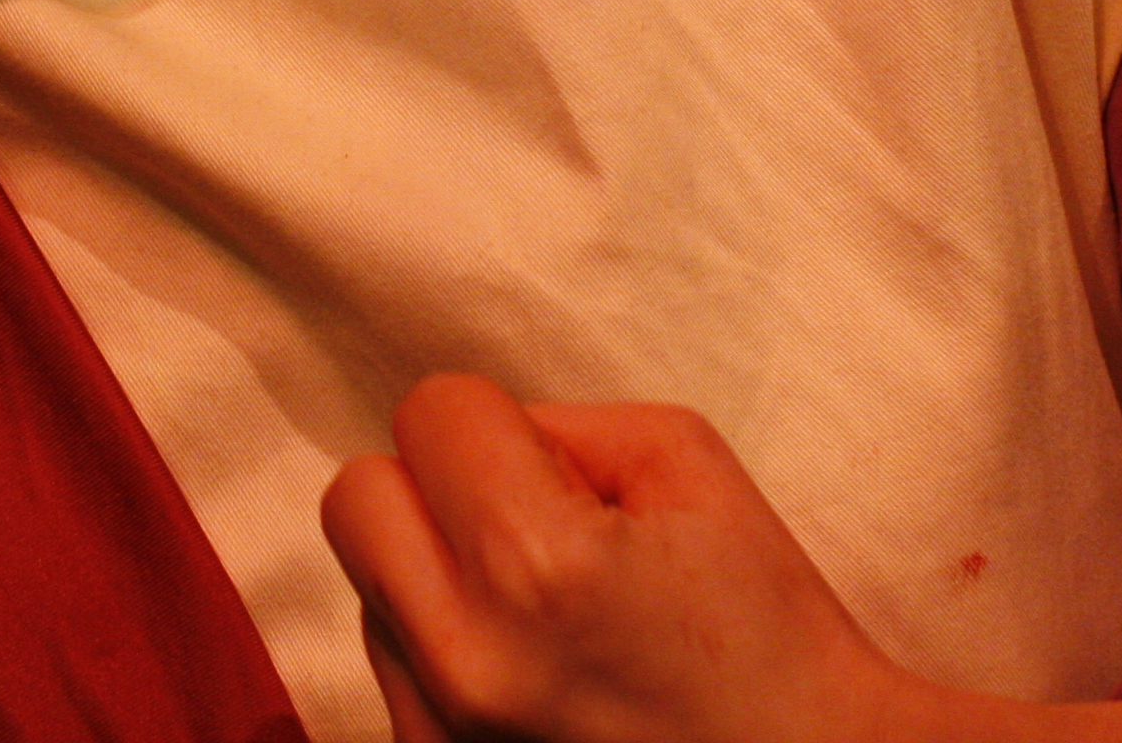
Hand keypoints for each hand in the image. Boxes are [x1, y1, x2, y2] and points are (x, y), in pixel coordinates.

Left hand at [319, 372, 915, 741]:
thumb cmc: (766, 630)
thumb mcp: (689, 468)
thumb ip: (565, 425)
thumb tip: (485, 437)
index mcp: (536, 562)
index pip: (429, 411)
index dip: (496, 423)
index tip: (553, 469)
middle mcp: (466, 661)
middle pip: (355, 499)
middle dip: (434, 486)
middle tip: (522, 519)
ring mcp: (439, 738)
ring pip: (370, 590)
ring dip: (436, 577)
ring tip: (544, 615)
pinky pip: (394, 674)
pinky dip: (446, 654)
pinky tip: (533, 671)